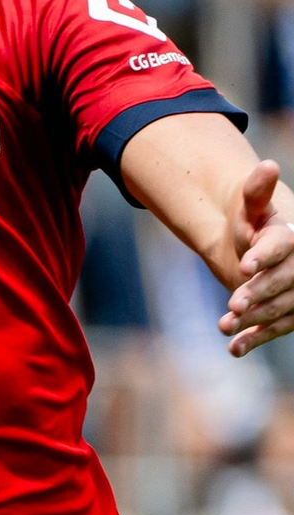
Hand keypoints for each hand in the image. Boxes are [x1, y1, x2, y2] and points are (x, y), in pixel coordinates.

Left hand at [219, 161, 293, 355]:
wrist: (256, 248)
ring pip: (278, 310)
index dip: (263, 256)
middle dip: (258, 293)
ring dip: (254, 321)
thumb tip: (266, 165)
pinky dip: (254, 339)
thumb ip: (255, 192)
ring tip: (225, 326)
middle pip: (281, 283)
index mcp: (290, 239)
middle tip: (233, 303)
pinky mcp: (288, 315)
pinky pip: (274, 329)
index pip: (279, 248)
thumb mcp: (249, 207)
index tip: (243, 264)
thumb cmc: (254, 224)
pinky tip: (234, 349)